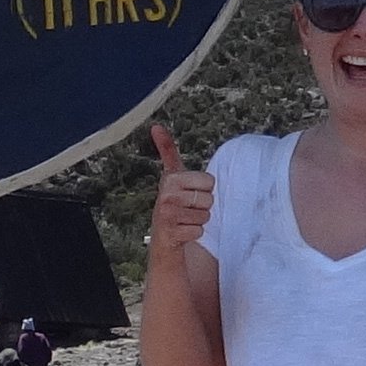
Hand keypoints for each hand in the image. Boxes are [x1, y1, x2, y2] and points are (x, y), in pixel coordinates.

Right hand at [146, 124, 212, 257]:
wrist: (162, 240)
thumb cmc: (172, 205)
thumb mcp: (171, 176)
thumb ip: (167, 151)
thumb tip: (155, 126)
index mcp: (170, 178)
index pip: (209, 180)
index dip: (204, 189)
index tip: (189, 192)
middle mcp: (166, 194)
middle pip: (209, 198)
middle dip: (202, 206)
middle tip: (188, 209)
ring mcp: (167, 215)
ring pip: (205, 215)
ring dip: (199, 221)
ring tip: (185, 221)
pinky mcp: (170, 233)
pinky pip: (199, 231)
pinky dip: (194, 234)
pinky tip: (182, 233)